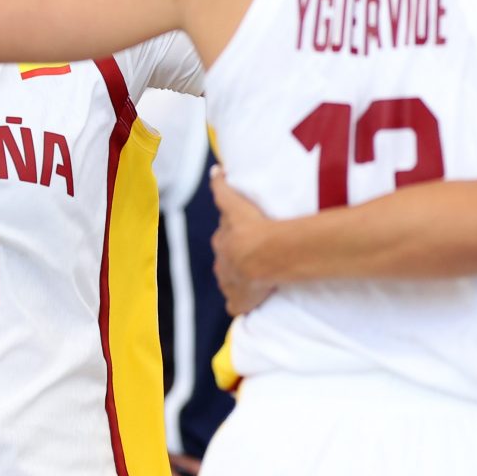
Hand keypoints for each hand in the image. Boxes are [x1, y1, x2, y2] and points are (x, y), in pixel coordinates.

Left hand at [209, 166, 276, 315]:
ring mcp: (228, 285)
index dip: (233, 237)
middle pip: (226, 260)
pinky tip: (251, 303)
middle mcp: (222, 264)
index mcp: (222, 242)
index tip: (243, 236)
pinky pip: (237, 304)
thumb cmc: (253, 227)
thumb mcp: (234, 202)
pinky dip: (242, 304)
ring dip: (239, 280)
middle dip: (234, 259)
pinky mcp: (238, 302)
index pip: (224, 237)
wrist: (261, 256)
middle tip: (252, 257)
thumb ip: (222, 188)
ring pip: (230, 281)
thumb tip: (215, 171)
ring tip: (257, 279)